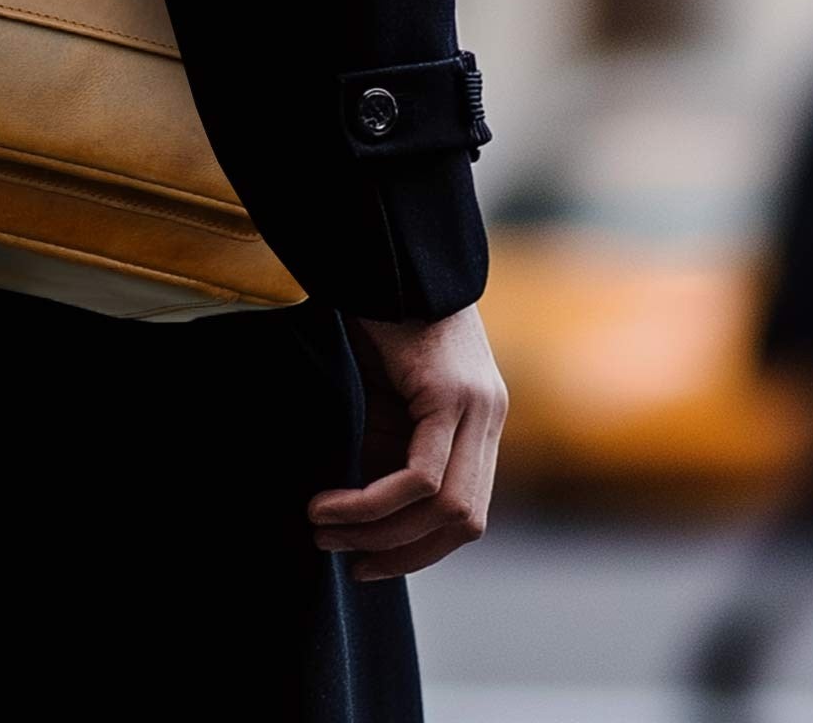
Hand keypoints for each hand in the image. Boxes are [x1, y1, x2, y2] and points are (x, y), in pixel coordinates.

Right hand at [307, 303, 505, 582]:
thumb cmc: (372, 315)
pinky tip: (331, 502)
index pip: (467, 514)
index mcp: (479, 419)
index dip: (420, 551)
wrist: (380, 249)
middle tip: (343, 555)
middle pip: (465, 523)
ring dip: (381, 532)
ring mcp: (479, 405)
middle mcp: (489, 416)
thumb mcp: (379, 396)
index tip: (366, 562)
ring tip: (323, 526)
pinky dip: (375, 503)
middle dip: (401, 552)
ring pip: (447, 508)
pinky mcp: (453, 393)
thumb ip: (383, 446)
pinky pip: (423, 477)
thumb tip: (359, 514)